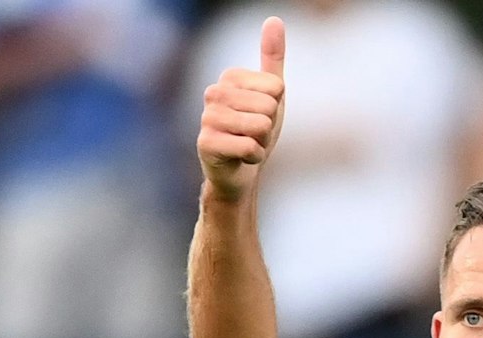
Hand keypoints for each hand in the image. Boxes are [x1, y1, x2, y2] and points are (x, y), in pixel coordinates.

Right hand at [197, 17, 285, 201]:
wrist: (239, 173)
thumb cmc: (255, 131)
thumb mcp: (271, 93)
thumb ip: (272, 58)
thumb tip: (274, 20)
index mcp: (229, 77)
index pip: (276, 87)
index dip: (276, 107)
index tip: (260, 116)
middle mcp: (213, 93)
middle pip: (269, 107)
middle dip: (269, 127)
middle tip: (254, 134)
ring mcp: (206, 118)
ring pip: (261, 126)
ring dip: (262, 143)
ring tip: (247, 144)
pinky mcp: (205, 144)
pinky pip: (250, 148)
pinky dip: (254, 158)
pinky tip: (241, 158)